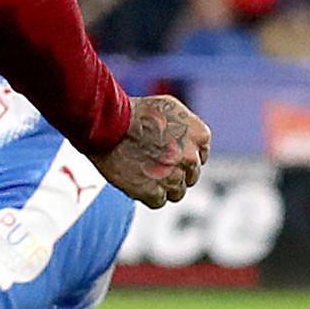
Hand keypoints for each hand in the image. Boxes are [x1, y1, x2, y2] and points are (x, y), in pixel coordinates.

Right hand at [94, 94, 209, 208]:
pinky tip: (136, 180)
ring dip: (162, 186)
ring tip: (143, 173)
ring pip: (176, 192)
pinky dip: (147, 194)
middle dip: (174, 171)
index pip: (200, 156)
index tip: (168, 155)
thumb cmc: (133, 112)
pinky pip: (158, 201)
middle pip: (190, 175)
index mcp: (199, 135)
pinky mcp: (153, 192)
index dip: (182, 156)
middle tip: (152, 164)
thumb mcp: (170, 106)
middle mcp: (190, 158)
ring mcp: (173, 177)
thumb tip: (188, 135)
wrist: (109, 123)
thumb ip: (186, 123)